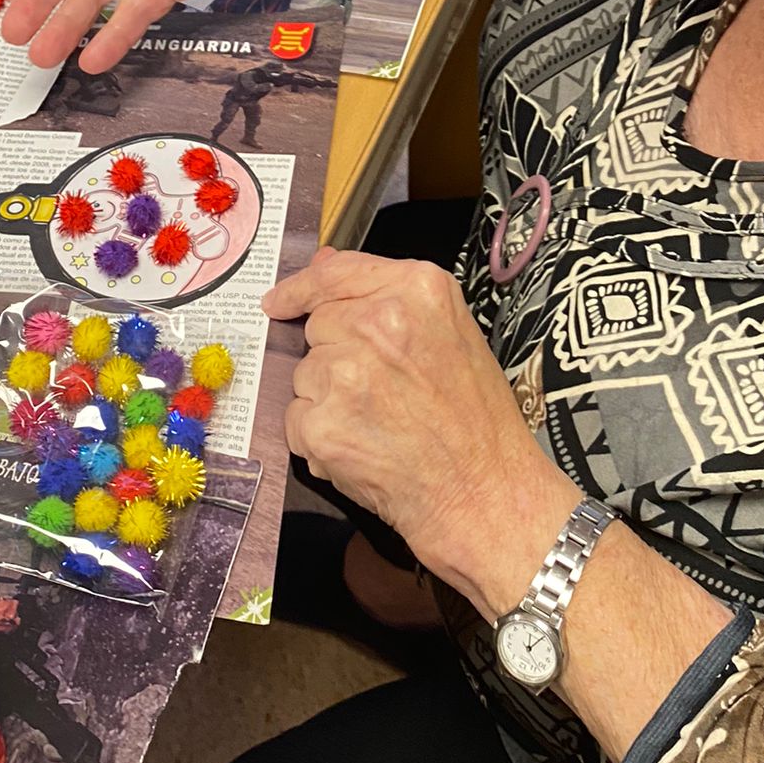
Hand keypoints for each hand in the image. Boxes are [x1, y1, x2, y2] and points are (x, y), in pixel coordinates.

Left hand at [265, 249, 577, 618]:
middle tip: (381, 391)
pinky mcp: (321, 423)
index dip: (302, 287)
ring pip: (306, 373)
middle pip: (319, 325)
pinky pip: (298, 418)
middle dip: (337, 354)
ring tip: (380, 423)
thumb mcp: (452, 334)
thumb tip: (324, 268)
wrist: (483, 494)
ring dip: (329, 398)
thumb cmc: (477, 421)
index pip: (336, 273)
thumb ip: (386, 297)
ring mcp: (345, 373)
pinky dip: (321, 436)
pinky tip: (363, 447)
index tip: (280, 301)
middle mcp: (377, 323)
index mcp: (417, 291)